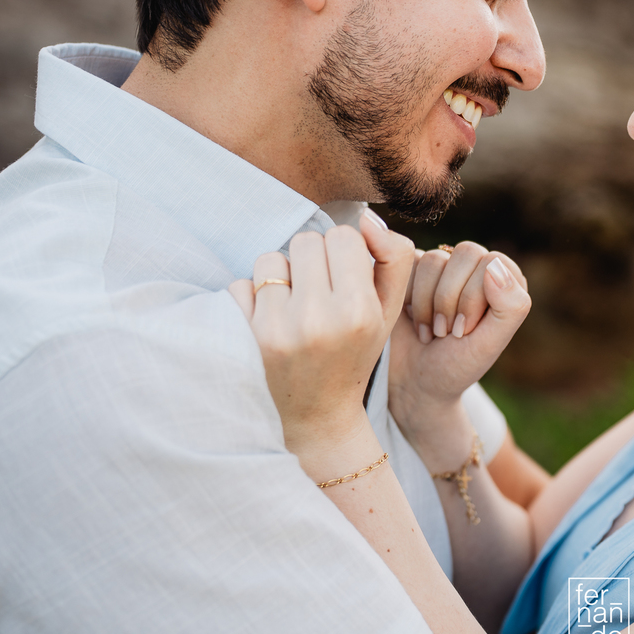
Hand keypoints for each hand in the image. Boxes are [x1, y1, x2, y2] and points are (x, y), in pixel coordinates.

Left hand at [229, 211, 415, 452]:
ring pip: (271, 259)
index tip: (344, 280)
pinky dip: (252, 299)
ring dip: (280, 277)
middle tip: (318, 294)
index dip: (343, 253)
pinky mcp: (246, 337)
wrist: (316, 415)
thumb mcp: (388, 312)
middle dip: (312, 261)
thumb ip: (394, 258)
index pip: (343, 236)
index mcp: (359, 310)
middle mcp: (319, 318)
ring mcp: (278, 329)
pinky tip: (270, 325)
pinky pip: (240, 285)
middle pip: (307, 241)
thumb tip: (366, 218)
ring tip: (293, 309)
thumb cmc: (355, 352)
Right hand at [389, 242, 529, 436]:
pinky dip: (407, 297)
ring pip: (433, 258)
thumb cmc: (458, 366)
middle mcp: (478, 268)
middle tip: (445, 333)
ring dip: (426, 302)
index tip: (464, 331)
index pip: (493, 262)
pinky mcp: (413, 270)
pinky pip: (407, 263)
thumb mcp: (490, 344)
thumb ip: (510, 307)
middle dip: (449, 299)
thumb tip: (495, 265)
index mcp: (507, 281)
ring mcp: (445, 267)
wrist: (415, 383)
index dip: (473, 297)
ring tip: (431, 331)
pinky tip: (412, 320)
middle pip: (466, 252)